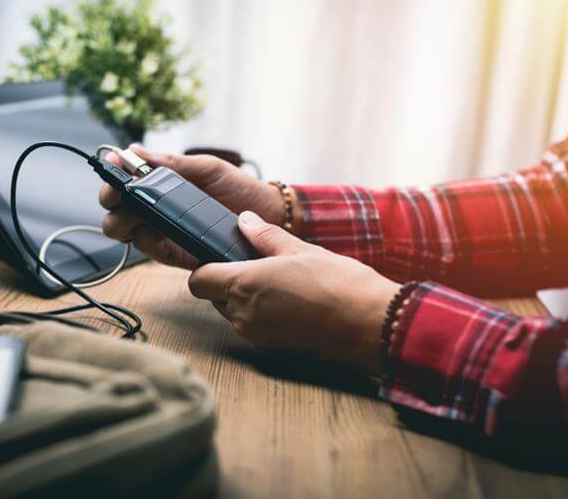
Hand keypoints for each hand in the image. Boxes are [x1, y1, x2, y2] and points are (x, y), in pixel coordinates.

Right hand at [99, 144, 284, 268]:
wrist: (266, 214)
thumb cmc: (237, 188)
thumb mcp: (205, 168)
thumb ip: (171, 163)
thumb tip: (134, 150)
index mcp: (158, 186)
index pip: (121, 184)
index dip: (111, 176)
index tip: (112, 166)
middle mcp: (154, 211)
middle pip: (113, 210)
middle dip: (111, 201)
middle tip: (122, 194)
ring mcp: (162, 233)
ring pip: (123, 232)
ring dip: (122, 220)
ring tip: (136, 211)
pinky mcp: (175, 253)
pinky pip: (150, 250)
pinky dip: (145, 239)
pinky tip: (154, 229)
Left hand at [188, 211, 399, 373]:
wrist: (368, 323)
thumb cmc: (336, 284)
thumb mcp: (298, 248)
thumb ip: (263, 235)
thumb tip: (244, 221)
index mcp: (243, 286)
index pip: (198, 280)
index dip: (206, 266)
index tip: (223, 255)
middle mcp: (243, 315)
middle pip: (215, 296)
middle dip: (230, 280)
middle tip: (259, 263)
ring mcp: (257, 334)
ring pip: (234, 311)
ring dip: (247, 296)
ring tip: (280, 280)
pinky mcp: (272, 346)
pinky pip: (253, 324)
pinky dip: (263, 311)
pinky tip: (290, 298)